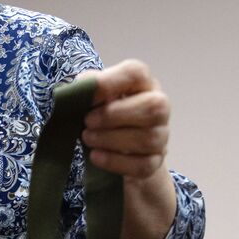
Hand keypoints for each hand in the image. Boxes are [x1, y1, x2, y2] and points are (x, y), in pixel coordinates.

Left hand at [80, 59, 169, 178]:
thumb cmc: (101, 117)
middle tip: (87, 122)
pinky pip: (142, 165)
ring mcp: (161, 136)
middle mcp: (158, 107)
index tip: (87, 95)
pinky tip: (96, 157)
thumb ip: (85, 90)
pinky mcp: (155, 162)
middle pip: (153, 107)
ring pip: (147, 139)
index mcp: (141, 84)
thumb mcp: (92, 98)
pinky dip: (115, 162)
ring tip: (88, 138)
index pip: (136, 73)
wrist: (116, 150)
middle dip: (113, 116)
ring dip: (110, 139)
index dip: (109, 82)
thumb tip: (78, 92)